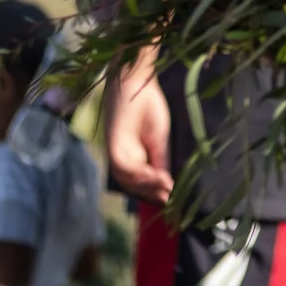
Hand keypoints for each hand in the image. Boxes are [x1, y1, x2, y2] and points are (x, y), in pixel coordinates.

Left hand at [105, 56, 172, 202]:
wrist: (137, 83)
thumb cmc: (149, 106)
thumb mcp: (160, 138)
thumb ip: (162, 160)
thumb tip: (169, 184)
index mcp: (135, 157)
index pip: (143, 182)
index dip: (156, 192)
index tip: (173, 202)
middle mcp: (123, 158)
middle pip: (134, 185)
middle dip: (152, 194)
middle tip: (171, 200)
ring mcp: (116, 153)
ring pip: (128, 180)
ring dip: (147, 186)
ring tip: (166, 187)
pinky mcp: (112, 145)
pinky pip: (123, 167)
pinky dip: (139, 174)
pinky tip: (156, 175)